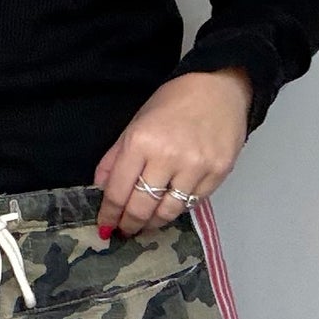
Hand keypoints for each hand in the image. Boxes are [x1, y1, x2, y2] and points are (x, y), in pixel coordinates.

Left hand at [94, 68, 252, 236]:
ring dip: (154, 222)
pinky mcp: (218, 173)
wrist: (218, 88)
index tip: (105, 225)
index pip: (118, 191)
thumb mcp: (135, 123)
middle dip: (130, 224)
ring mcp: (196, 167)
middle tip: (125, 230)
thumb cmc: (174, 102)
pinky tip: (170, 206)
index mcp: (141, 142)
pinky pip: (193, 203)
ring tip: (146, 224)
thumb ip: (115, 158)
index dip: (110, 214)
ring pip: (169, 211)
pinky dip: (179, 208)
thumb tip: (100, 188)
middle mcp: (168, 157)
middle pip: (142, 207)